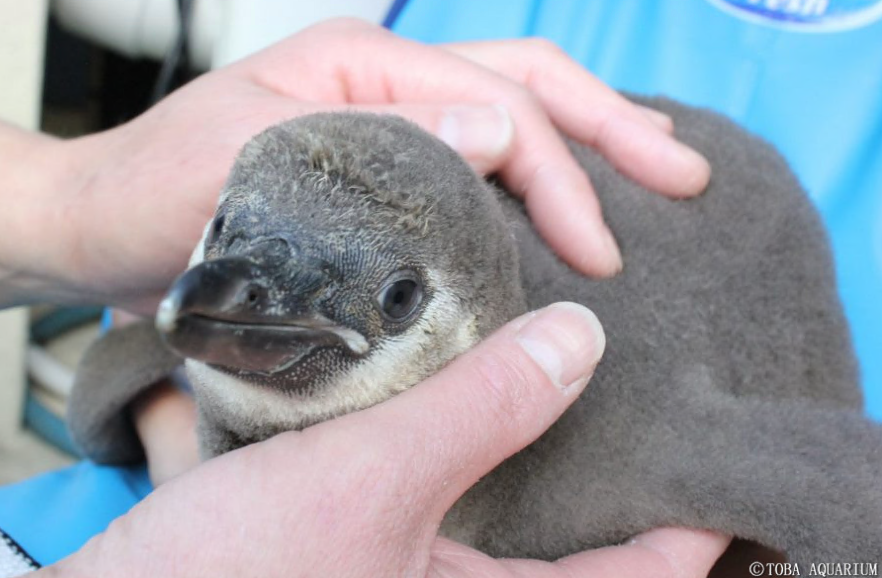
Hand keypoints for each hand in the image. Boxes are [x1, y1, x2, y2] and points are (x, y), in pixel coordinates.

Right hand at [39, 303, 728, 576]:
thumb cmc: (226, 576)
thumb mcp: (370, 477)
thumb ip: (480, 405)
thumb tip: (580, 339)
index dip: (685, 529)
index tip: (709, 463)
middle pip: (575, 565)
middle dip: (612, 498)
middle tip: (638, 416)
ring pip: (506, 544)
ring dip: (534, 478)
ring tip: (556, 401)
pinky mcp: (356, 575)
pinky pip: (444, 532)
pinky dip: (465, 473)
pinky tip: (454, 417)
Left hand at [54, 19, 708, 313]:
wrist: (98, 229)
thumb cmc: (155, 192)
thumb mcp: (250, 161)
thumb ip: (374, 141)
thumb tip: (500, 128)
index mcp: (362, 66)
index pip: (499, 104)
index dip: (563, 172)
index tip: (600, 249)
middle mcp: (384, 84)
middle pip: (527, 85)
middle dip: (613, 126)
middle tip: (687, 174)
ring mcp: (382, 123)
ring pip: (507, 119)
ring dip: (583, 148)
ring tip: (645, 184)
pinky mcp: (374, 172)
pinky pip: (470, 167)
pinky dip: (525, 184)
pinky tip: (556, 212)